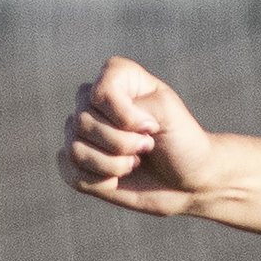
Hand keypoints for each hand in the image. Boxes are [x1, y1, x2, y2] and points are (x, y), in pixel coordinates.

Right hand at [59, 57, 223, 217]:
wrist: (189, 181)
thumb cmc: (182, 141)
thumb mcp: (168, 113)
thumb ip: (134, 106)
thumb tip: (98, 126)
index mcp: (116, 78)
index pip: (99, 92)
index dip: (124, 115)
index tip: (152, 126)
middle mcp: (93, 102)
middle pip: (83, 121)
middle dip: (123, 143)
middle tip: (148, 146)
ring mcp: (83, 133)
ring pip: (75, 149)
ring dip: (113, 165)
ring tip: (135, 163)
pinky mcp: (79, 164)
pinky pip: (70, 172)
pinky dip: (100, 182)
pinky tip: (118, 178)